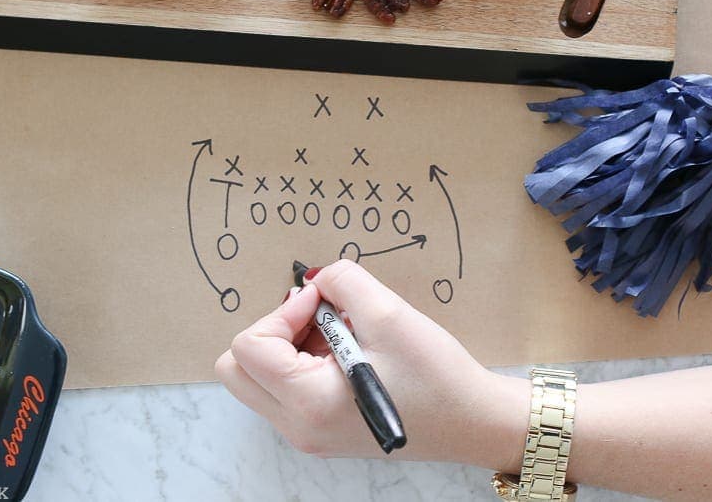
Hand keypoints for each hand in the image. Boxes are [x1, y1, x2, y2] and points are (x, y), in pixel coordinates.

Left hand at [215, 260, 528, 470]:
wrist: (473, 422)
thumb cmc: (436, 376)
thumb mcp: (388, 314)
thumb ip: (343, 281)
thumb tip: (315, 277)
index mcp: (307, 402)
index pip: (248, 347)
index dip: (281, 311)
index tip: (324, 301)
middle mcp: (297, 427)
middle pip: (237, 369)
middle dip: (271, 331)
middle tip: (318, 315)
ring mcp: (306, 434)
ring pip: (258, 380)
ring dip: (287, 345)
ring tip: (341, 332)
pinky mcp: (320, 431)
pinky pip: (284, 390)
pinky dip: (301, 363)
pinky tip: (346, 350)